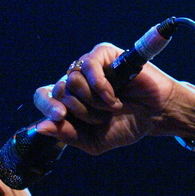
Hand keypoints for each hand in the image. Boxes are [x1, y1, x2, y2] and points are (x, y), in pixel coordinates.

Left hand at [32, 43, 194, 153]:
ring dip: (92, 101)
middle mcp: (75, 81)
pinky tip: (112, 96)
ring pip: (72, 80)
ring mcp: (88, 66)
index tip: (59, 117)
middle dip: (80, 112)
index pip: (42, 96)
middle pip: (58, 91)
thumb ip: (67, 135)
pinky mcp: (103, 54)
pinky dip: (100, 87)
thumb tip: (40, 127)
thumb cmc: (124, 126)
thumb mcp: (93, 140)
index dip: (47, 106)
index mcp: (68, 100)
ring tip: (110, 107)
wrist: (154, 116)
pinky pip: (89, 66)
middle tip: (101, 117)